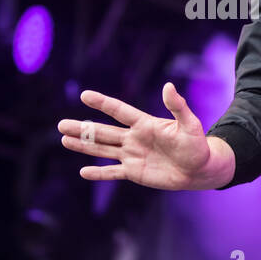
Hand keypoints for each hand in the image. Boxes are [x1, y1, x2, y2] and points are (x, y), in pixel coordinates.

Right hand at [56, 83, 233, 190]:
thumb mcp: (190, 124)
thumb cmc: (197, 145)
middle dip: (82, 129)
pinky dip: (98, 173)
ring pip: (102, 149)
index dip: (103, 103)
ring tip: (64, 140)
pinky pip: (113, 173)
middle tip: (60, 125)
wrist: (200, 169)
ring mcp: (132, 155)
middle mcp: (134, 138)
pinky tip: (83, 171)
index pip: (119, 111)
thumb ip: (178, 106)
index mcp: (145, 124)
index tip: (84, 95)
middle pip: (103, 132)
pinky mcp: (134, 172)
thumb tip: (169, 86)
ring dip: (83, 145)